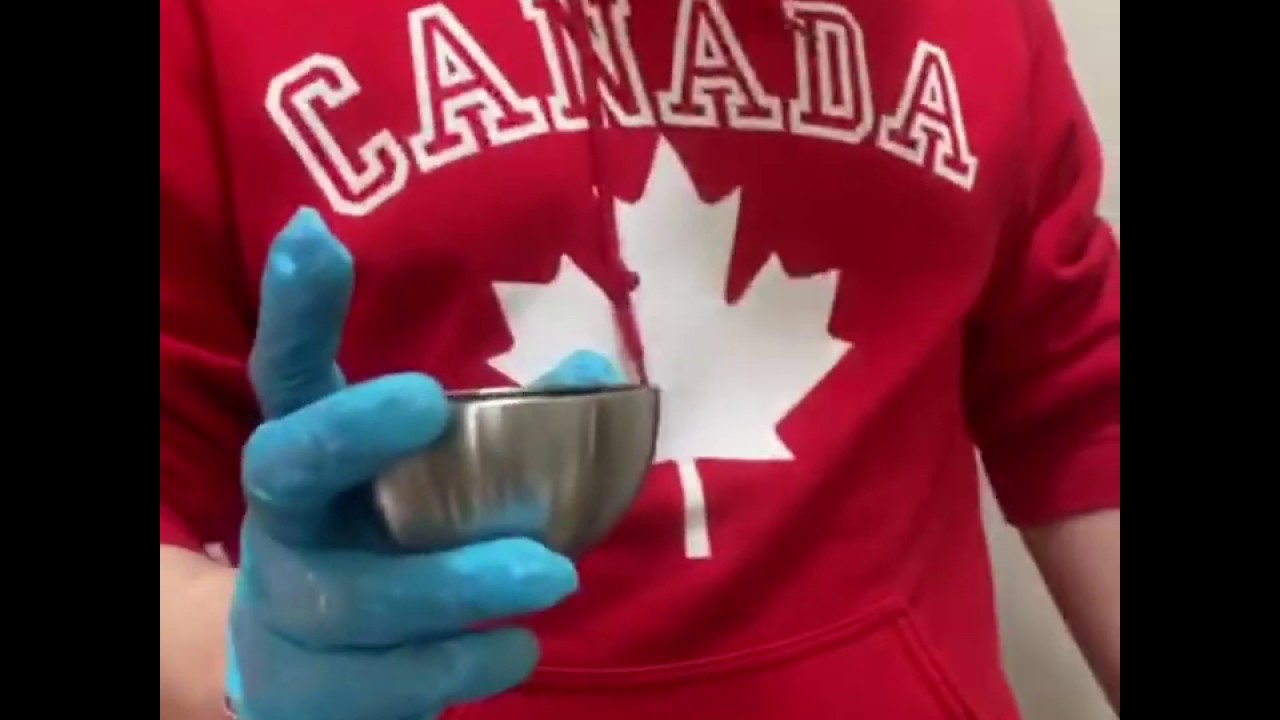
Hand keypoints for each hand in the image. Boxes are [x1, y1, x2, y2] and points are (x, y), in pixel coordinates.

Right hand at [226, 208, 617, 719]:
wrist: (312, 669)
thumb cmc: (391, 540)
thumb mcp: (434, 478)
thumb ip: (509, 426)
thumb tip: (598, 368)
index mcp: (309, 449)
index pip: (288, 367)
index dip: (295, 306)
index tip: (317, 234)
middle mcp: (285, 520)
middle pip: (287, 466)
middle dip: (350, 430)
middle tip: (426, 400)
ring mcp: (291, 609)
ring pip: (354, 596)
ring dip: (452, 581)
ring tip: (551, 572)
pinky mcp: (317, 692)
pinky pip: (388, 683)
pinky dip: (463, 663)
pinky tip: (519, 646)